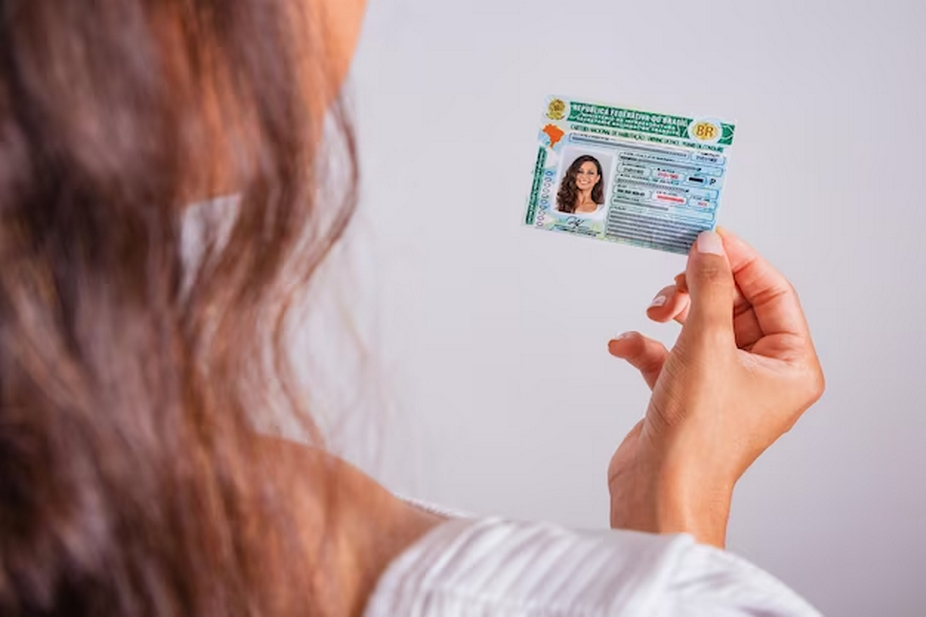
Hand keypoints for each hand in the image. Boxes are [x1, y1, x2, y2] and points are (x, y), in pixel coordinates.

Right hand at [606, 229, 824, 546]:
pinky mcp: (685, 395)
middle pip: (734, 306)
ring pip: (699, 326)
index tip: (709, 236)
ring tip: (653, 312)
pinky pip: (669, 354)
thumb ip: (709, 287)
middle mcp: (760, 375)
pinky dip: (646, 345)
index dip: (740, 261)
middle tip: (673, 278)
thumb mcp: (706, 345)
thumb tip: (709, 245)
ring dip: (671, 313)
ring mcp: (721, 385)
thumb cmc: (696, 436)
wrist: (657, 491)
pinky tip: (627, 345)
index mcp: (789, 366)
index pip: (773, 293)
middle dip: (698, 289)